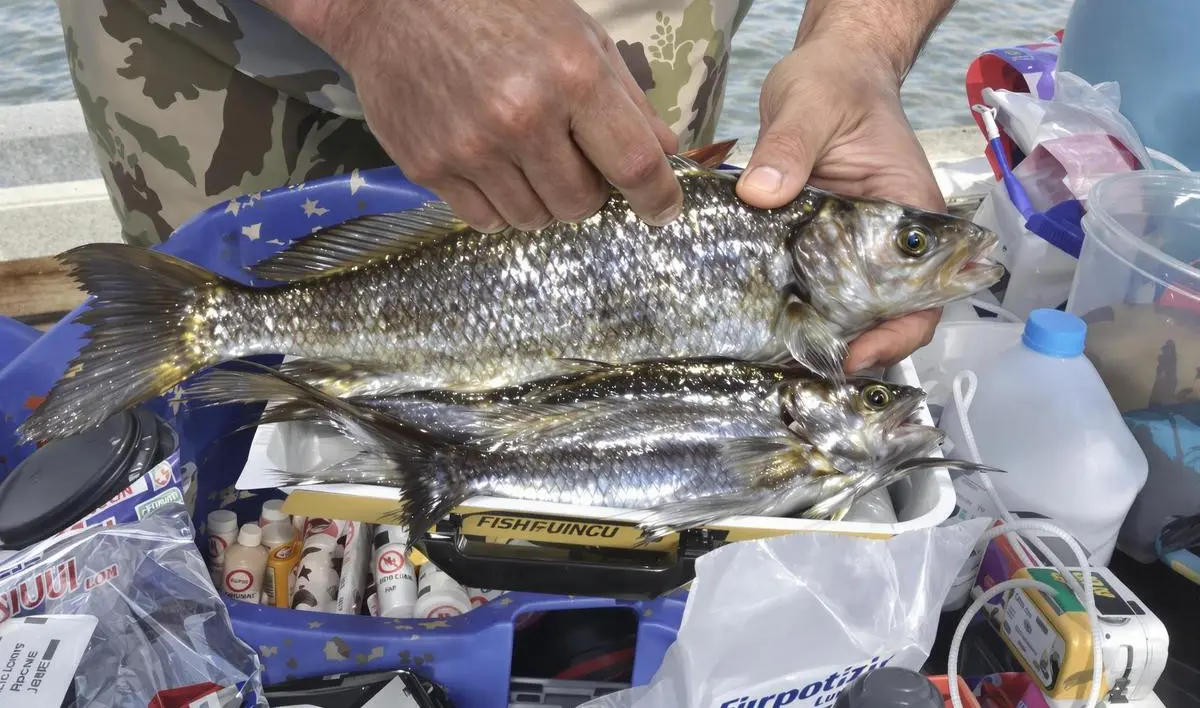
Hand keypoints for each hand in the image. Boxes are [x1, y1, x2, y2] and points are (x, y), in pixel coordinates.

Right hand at [309, 0, 682, 231]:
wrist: (394, 1)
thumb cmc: (497, 8)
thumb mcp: (578, 33)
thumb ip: (626, 98)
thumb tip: (665, 152)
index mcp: (572, 76)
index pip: (634, 165)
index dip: (657, 198)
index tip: (661, 210)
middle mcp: (523, 117)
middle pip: (581, 205)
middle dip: (587, 191)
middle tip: (570, 158)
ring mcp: (472, 148)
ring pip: (533, 219)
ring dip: (541, 199)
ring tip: (525, 155)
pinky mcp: (430, 167)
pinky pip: (484, 220)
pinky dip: (498, 203)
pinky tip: (490, 164)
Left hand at [737, 38, 943, 372]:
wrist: (824, 70)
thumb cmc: (835, 83)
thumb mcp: (811, 108)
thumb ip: (789, 149)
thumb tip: (762, 192)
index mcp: (909, 211)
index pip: (924, 293)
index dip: (898, 333)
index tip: (856, 354)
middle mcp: (885, 238)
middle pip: (884, 312)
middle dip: (851, 346)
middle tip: (805, 366)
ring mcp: (849, 243)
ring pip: (844, 306)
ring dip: (819, 333)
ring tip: (781, 358)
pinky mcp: (814, 242)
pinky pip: (809, 284)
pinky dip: (792, 307)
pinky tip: (761, 323)